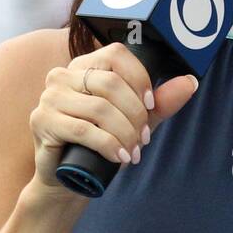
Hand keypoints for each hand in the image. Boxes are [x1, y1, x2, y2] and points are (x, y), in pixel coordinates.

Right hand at [28, 40, 197, 196]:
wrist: (68, 178)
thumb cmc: (100, 144)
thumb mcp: (135, 121)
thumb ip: (160, 102)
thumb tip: (190, 82)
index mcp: (84, 66)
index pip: (117, 55)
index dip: (140, 79)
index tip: (151, 106)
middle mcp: (62, 75)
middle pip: (111, 84)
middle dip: (136, 115)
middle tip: (143, 139)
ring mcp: (49, 97)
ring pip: (100, 109)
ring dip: (125, 134)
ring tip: (132, 152)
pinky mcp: (42, 121)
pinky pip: (84, 130)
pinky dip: (109, 145)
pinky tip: (119, 157)